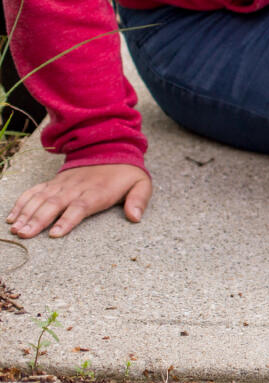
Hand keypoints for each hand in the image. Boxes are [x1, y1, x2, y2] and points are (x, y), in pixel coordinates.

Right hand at [7, 164, 151, 238]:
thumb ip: (139, 200)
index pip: (80, 207)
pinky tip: (12, 216)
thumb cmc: (126, 173)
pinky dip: (22, 202)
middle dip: (38, 220)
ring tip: (15, 229)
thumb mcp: (141, 184)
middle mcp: (76, 188)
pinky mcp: (54, 182)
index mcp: (97, 192)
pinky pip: (35, 191)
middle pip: (55, 205)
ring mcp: (63, 184)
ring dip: (26, 213)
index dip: (67, 220)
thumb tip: (136, 217)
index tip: (55, 234)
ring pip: (41, 199)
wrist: (111, 148)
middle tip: (24, 234)